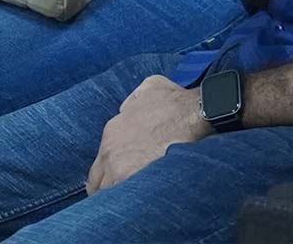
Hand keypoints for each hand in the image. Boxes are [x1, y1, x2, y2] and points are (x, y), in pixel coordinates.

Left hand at [85, 75, 209, 195]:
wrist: (195, 115)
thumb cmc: (176, 102)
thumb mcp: (151, 86)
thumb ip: (133, 100)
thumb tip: (127, 109)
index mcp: (112, 131)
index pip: (101, 162)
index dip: (112, 170)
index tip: (123, 175)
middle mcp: (109, 150)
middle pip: (97, 182)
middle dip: (109, 188)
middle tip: (126, 194)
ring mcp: (117, 168)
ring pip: (106, 194)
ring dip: (118, 198)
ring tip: (134, 205)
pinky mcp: (129, 180)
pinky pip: (121, 201)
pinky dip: (128, 205)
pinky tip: (140, 206)